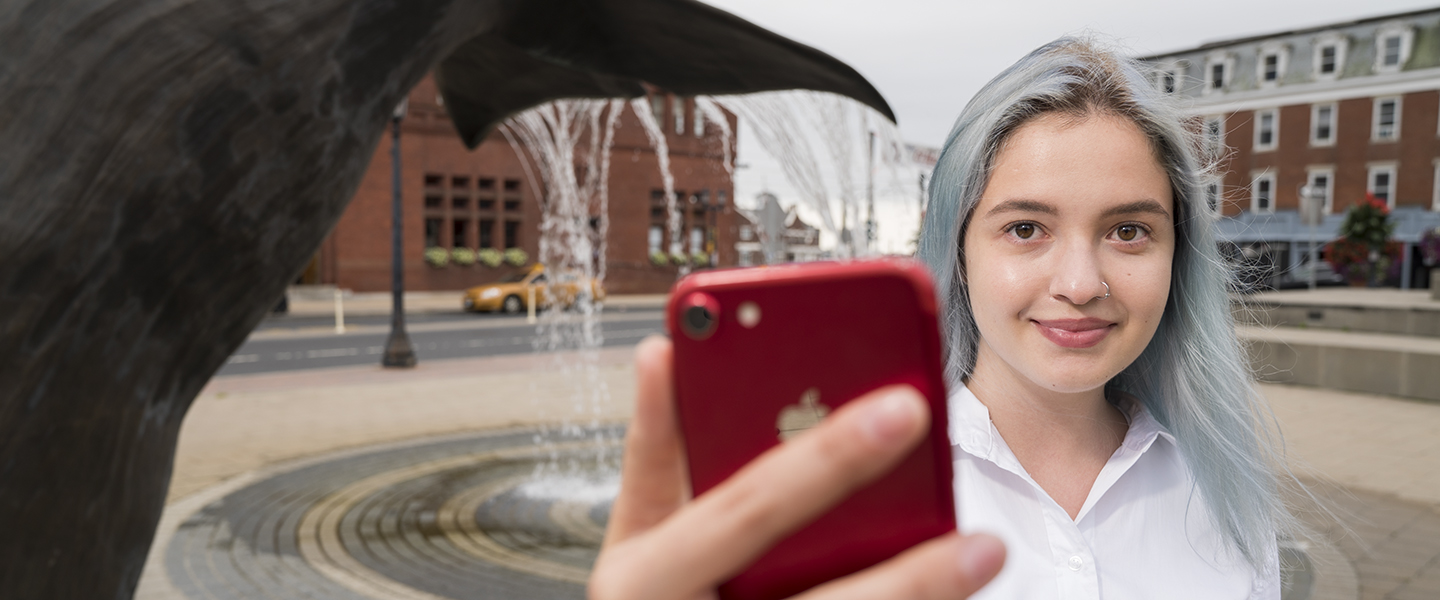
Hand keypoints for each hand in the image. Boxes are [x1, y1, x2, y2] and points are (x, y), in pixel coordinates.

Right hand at [589, 336, 1004, 599]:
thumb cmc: (647, 597)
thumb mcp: (634, 529)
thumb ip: (654, 446)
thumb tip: (663, 351)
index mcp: (645, 578)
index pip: (747, 510)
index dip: (824, 460)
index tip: (901, 405)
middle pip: (821, 595)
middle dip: (905, 555)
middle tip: (981, 526)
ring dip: (919, 594)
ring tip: (982, 551)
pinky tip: (944, 592)